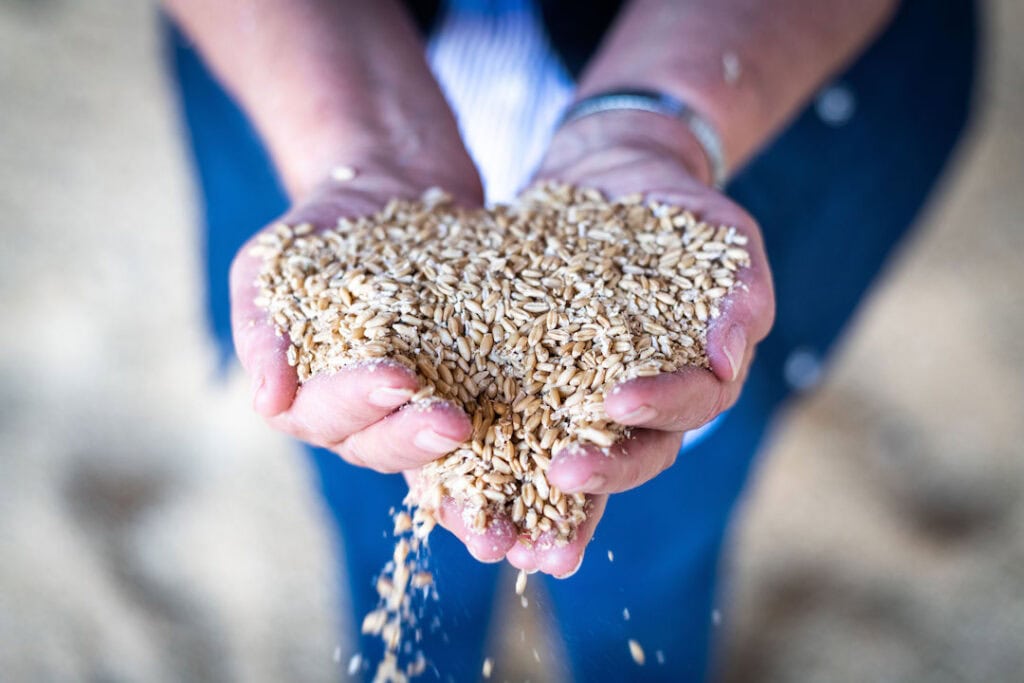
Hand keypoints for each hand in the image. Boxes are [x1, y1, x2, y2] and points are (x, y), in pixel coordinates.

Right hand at [230, 154, 554, 565]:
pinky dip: (520, 447)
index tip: (396, 376)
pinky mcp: (475, 390)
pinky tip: (555, 451)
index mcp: (313, 398)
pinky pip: (494, 428)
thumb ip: (263, 327)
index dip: (358, 403)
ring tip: (508, 465)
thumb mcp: (274, 263)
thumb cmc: (322, 226)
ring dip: (471, 471)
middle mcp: (369, 419)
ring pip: (439, 454)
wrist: (393, 188)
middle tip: (456, 422)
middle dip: (416, 438)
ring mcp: (423, 408)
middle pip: (384, 448)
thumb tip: (268, 401)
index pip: (326, 417)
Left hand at [504, 110, 774, 575]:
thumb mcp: (723, 235)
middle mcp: (637, 402)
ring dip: (537, 494)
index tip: (616, 401)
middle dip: (599, 471)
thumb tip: (731, 356)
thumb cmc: (678, 206)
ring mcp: (579, 396)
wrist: (609, 174)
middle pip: (628, 453)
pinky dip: (482, 455)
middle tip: (559, 475)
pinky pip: (507, 423)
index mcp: (693, 378)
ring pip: (565, 455)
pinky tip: (446, 471)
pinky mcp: (526, 380)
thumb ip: (741, 291)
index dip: (658, 410)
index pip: (686, 409)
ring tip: (500, 515)